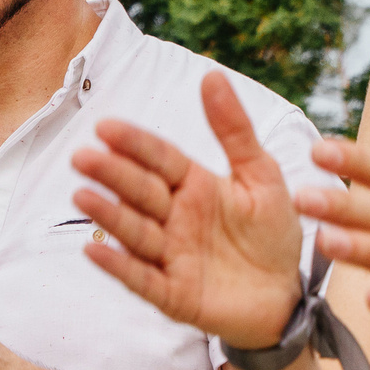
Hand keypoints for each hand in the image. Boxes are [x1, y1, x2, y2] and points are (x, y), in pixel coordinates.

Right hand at [71, 70, 304, 348]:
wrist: (287, 295)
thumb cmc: (272, 233)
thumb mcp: (261, 175)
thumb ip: (234, 130)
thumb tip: (211, 74)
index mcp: (195, 185)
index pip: (160, 159)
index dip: (134, 144)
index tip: (105, 127)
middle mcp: (176, 218)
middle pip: (141, 192)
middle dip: (113, 175)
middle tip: (83, 157)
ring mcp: (172, 256)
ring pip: (136, 232)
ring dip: (109, 215)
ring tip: (82, 195)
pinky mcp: (174, 295)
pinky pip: (142, 279)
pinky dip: (119, 266)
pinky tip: (94, 250)